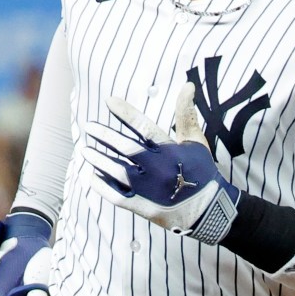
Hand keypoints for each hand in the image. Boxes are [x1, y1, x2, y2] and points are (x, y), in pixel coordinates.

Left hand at [82, 83, 239, 244]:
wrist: (210, 210)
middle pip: (126, 148)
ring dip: (98, 159)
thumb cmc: (201, 170)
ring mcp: (149, 189)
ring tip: (84, 150)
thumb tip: (187, 85)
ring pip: (116, 171)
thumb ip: (186, 113)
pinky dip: (101, 185)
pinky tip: (90, 175)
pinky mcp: (142, 207)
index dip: (125, 113)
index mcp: (170, 150)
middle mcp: (158, 168)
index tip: (108, 101)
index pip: (144, 127)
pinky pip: (116, 195)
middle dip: (104, 135)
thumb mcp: (195, 141)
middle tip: (89, 126)